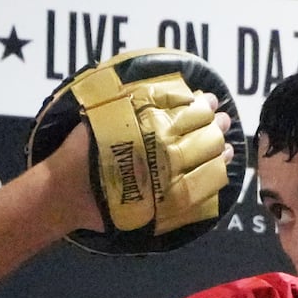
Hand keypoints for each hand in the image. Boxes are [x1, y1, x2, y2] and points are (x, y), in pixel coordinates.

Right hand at [49, 93, 232, 234]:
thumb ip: (136, 99)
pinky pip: (200, 192)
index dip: (202, 106)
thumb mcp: (106, 112)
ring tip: (228, 146)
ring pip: (207, 164)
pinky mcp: (168, 206)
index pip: (188, 114)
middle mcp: (166, 154)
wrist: (69, 192)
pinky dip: (215, 179)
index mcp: (153, 129)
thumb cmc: (84, 149)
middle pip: (203, 138)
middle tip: (223, 121)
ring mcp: (169, 182)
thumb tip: (170, 91)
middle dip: (216, 127)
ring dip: (221, 152)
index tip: (210, 101)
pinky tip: (221, 170)